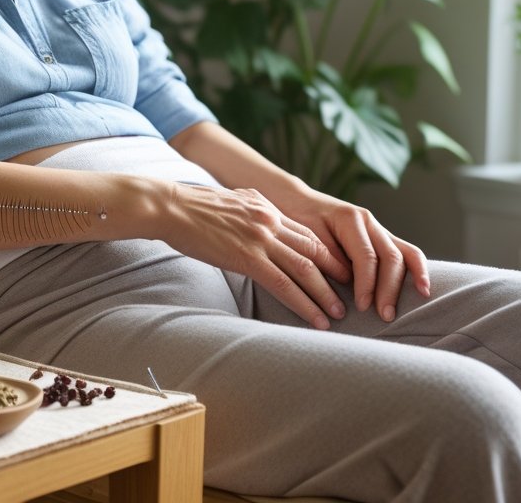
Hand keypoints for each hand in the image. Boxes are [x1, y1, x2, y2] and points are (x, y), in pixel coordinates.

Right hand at [161, 183, 354, 329]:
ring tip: (337, 313)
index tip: (338, 270)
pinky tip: (315, 318)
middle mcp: (270, 220)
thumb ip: (250, 213)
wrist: (171, 206)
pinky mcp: (248, 257)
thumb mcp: (230, 202)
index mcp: (265, 206)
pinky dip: (304, 304)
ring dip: (325, 294)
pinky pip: (284, 285)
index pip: (306, 232)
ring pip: (306, 269)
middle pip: (314, 250)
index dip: (326, 253)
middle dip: (335, 273)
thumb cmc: (191, 207)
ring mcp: (261, 239)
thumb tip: (257, 224)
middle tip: (350, 293)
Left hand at [266, 182, 430, 321]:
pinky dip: (417, 269)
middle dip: (389, 288)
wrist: (297, 201)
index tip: (362, 307)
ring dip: (410, 281)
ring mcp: (378, 228)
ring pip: (404, 253)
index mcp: (350, 219)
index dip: (367, 283)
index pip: (366, 256)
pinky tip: (423, 288)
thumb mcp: (306, 237)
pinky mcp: (382, 237)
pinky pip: (406, 252)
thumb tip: (348, 283)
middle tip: (384, 316)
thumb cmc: (298, 221)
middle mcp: (369, 221)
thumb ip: (328, 257)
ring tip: (411, 305)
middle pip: (390, 256)